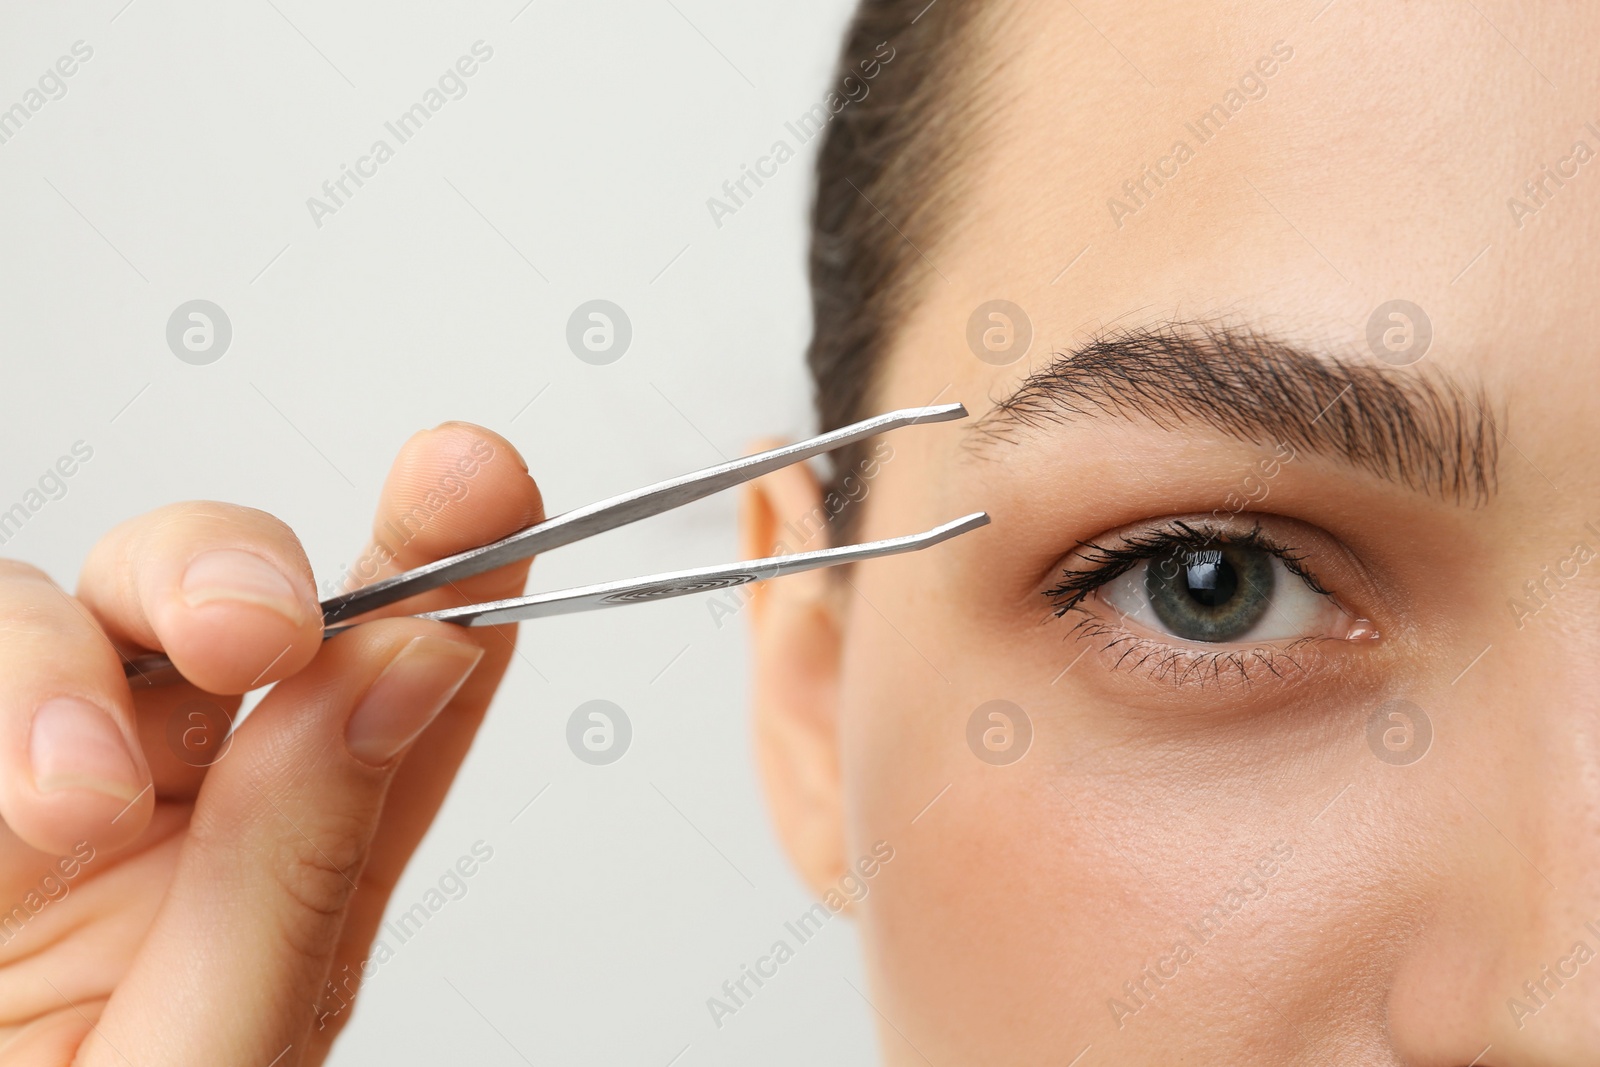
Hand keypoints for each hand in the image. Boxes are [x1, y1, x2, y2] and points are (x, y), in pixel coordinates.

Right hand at [0, 422, 541, 1064]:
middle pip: (213, 605)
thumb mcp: (206, 1062)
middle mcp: (152, 812)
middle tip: (258, 628)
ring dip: (58, 667)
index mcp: (272, 875)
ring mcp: (17, 786)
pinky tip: (12, 795)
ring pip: (45, 610)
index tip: (480, 481)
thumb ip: (300, 872)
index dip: (443, 566)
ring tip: (61, 801)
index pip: (384, 687)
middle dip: (233, 573)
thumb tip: (414, 667)